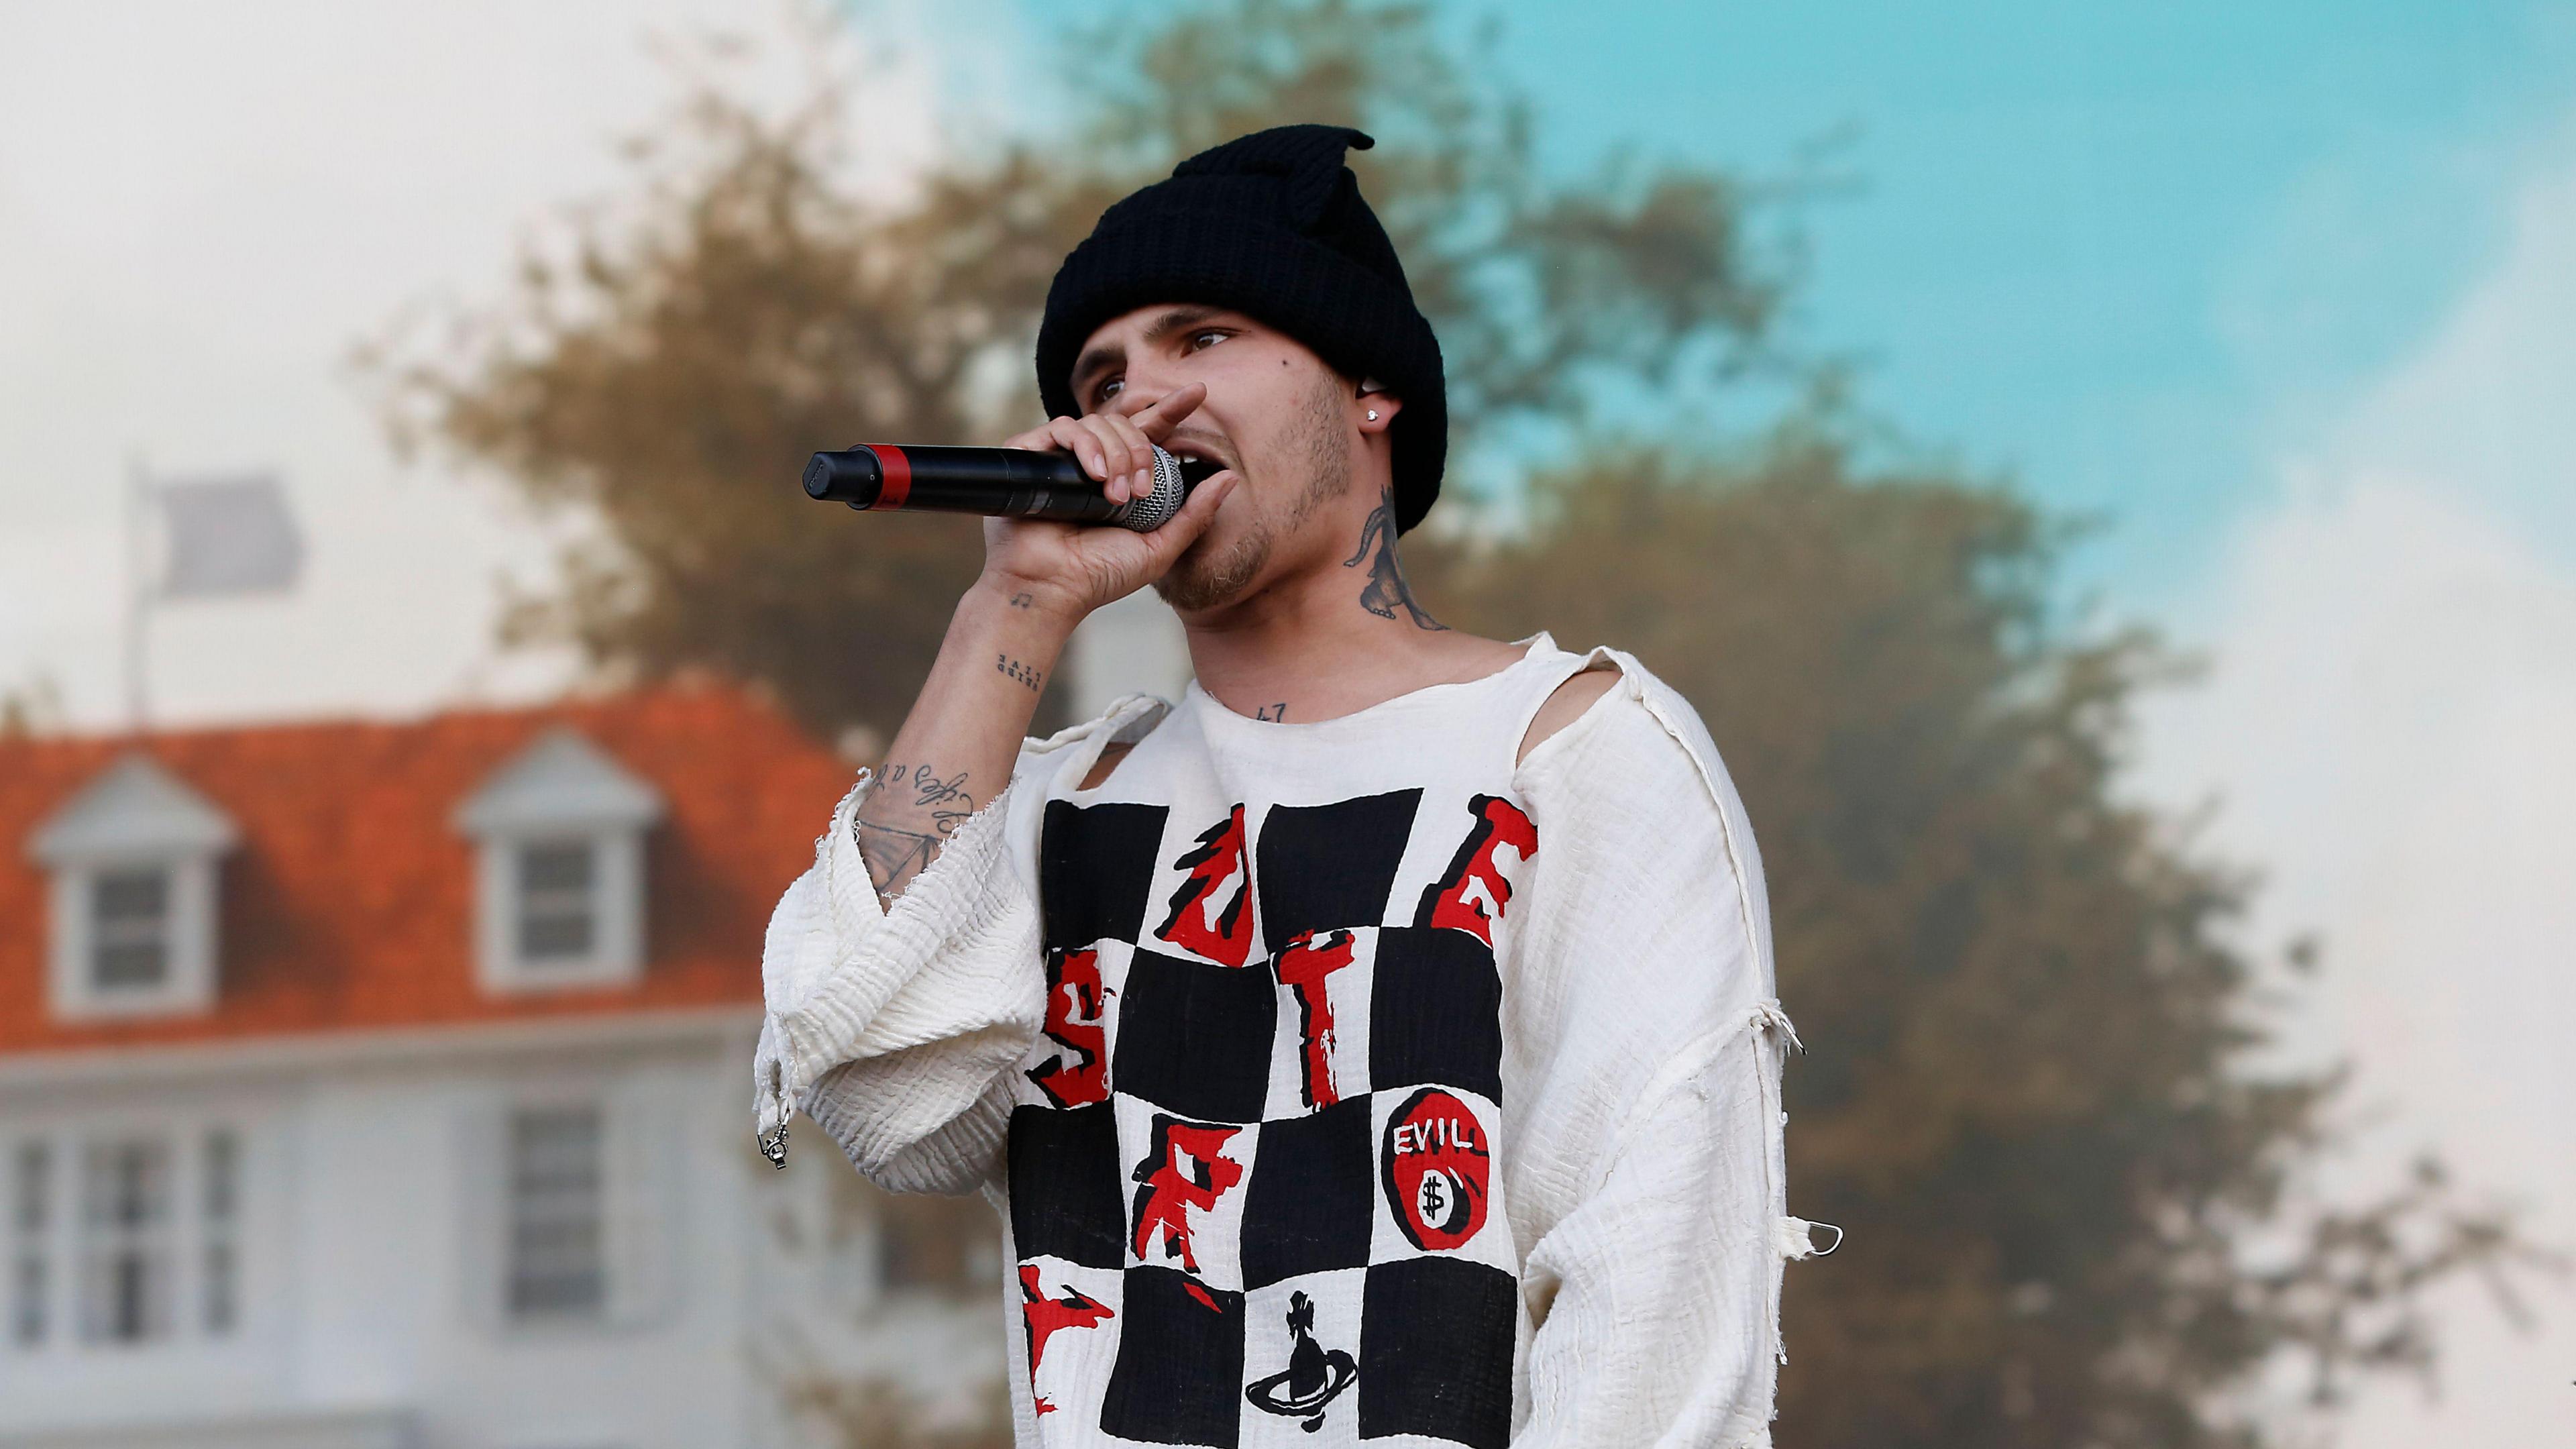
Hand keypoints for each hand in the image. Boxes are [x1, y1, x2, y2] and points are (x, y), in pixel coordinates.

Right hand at [980, 382, 1239, 622]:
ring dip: (1115, 456)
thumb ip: (1195, 514)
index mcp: (1121, 479)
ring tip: (1114, 497)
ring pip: (1097, 423)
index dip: (1171, 409)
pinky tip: (1093, 476)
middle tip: (1139, 492)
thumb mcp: (1161, 547)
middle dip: (1139, 453)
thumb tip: (1229, 478)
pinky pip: (1063, 427)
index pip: (1148, 433)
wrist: (1053, 588)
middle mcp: (1091, 464)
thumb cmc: (1101, 576)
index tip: (1198, 392)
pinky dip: (1085, 446)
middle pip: (1125, 425)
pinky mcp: (1030, 456)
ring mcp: (1060, 459)